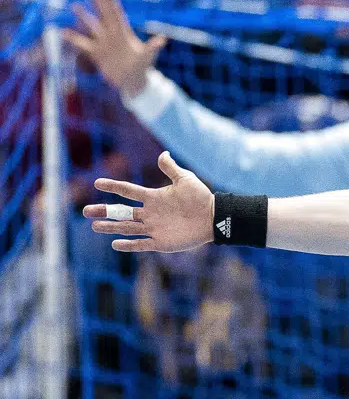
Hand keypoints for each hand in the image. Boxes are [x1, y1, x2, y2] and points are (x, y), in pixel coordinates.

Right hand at [64, 0, 166, 100]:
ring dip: (83, 17)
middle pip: (103, 16)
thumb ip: (152, 47)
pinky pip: (83, 44)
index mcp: (124, 34)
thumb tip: (163, 40)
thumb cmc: (142, 67)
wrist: (133, 81)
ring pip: (92, 26)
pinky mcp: (97, 53)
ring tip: (74, 6)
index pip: (117, 15)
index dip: (112, 3)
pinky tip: (62, 32)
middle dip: (97, 3)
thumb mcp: (148, 56)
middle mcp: (113, 36)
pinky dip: (73, 38)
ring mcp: (104, 43)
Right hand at [84, 152, 215, 253]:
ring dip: (111, 227)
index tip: (97, 182)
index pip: (128, 191)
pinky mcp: (161, 242)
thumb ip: (171, 168)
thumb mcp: (185, 180)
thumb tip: (163, 154)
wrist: (214, 218)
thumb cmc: (201, 198)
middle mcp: (150, 213)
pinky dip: (129, 244)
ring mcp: (154, 228)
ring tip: (94, 226)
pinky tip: (115, 243)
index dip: (113, 186)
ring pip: (127, 228)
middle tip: (85, 211)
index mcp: (153, 197)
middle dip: (104, 211)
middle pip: (121, 212)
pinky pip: (142, 244)